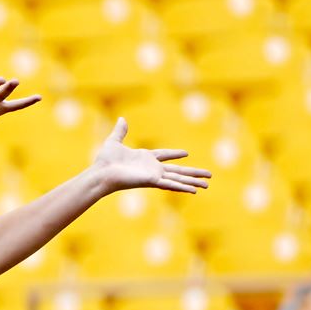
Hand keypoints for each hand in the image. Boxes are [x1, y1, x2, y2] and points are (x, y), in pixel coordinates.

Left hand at [92, 118, 211, 193]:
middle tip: (209, 176)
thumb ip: (120, 131)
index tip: (186, 153)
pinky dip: (182, 187)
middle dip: (193, 173)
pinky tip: (194, 190)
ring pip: (178, 179)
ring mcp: (153, 176)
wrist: (101, 173)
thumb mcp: (114, 141)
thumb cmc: (105, 161)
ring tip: (208, 185)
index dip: (174, 154)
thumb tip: (121, 119)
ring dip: (193, 182)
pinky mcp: (152, 181)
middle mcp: (152, 169)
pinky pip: (171, 184)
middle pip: (178, 171)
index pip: (164, 156)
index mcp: (144, 158)